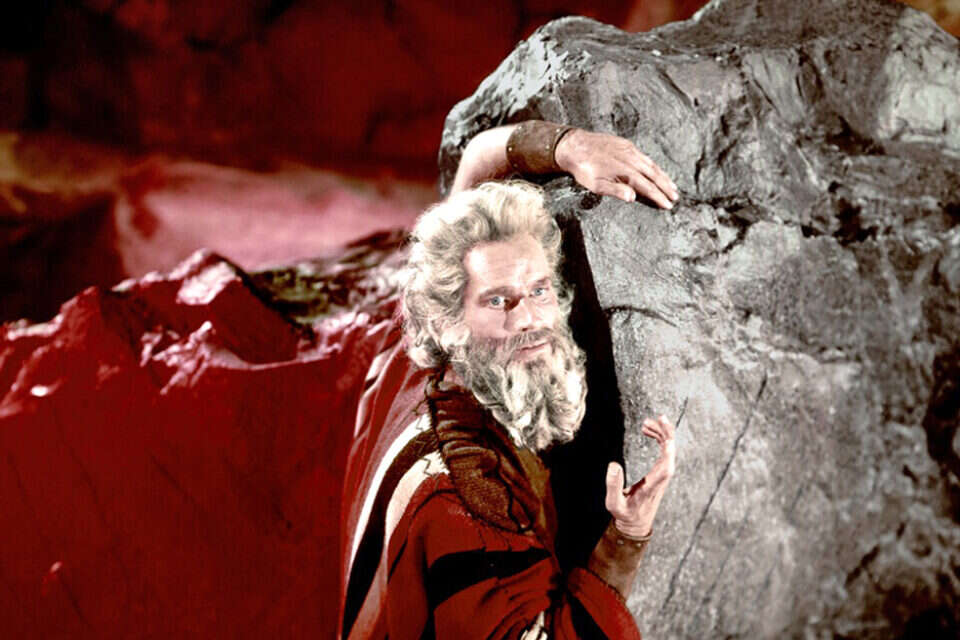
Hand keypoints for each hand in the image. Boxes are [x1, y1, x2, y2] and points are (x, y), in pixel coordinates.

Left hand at [555, 129, 678, 208]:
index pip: (647, 187)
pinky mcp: (626, 145)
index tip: (668, 205)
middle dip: (666, 187)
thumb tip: (633, 197)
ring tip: (671, 186)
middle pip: (654, 175)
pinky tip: (656, 170)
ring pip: (651, 165)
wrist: (574, 146)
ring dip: (663, 176)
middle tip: (675, 197)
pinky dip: (654, 165)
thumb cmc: (584, 169)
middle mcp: (631, 160)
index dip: (659, 196)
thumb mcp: (596, 185)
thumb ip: (616, 191)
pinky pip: (644, 156)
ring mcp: (630, 151)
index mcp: (626, 172)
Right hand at [605, 415, 676, 536]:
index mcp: (653, 485)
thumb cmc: (625, 513)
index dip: (668, 450)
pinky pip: (664, 451)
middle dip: (665, 434)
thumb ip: (613, 485)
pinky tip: (647, 431)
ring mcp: (663, 474)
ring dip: (661, 434)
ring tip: (645, 423)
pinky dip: (659, 439)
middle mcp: (661, 478)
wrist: (636, 523)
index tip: (665, 436)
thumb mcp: (613, 503)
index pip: (666, 466)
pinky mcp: (660, 472)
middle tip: (652, 419)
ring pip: (669, 450)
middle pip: (670, 453)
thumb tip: (613, 464)